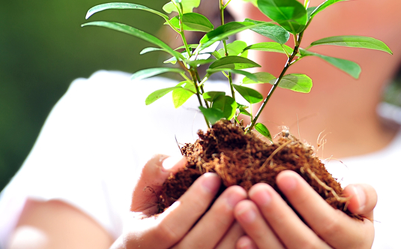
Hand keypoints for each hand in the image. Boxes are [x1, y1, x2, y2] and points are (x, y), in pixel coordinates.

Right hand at [112, 154, 247, 248]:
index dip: (192, 203)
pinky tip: (257, 225)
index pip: (168, 227)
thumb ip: (155, 170)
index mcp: (142, 241)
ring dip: (236, 233)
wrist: (151, 247)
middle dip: (219, 217)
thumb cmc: (150, 210)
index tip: (213, 176)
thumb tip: (180, 160)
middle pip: (196, 246)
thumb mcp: (143, 190)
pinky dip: (245, 247)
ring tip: (252, 205)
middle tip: (240, 190)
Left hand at [233, 171, 375, 248]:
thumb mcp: (363, 206)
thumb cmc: (345, 216)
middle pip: (304, 243)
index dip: (307, 200)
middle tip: (257, 189)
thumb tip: (352, 195)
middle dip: (279, 215)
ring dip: (261, 233)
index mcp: (356, 243)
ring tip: (242, 206)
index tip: (284, 175)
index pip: (331, 223)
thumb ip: (365, 196)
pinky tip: (240, 238)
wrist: (333, 244)